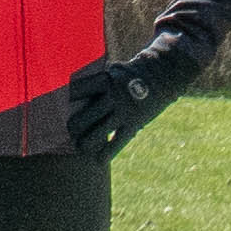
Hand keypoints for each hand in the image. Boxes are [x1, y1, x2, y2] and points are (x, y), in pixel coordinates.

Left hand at [65, 39, 210, 159]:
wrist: (165, 72)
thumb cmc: (136, 72)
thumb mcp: (116, 70)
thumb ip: (99, 83)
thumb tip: (79, 95)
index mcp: (106, 80)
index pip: (78, 91)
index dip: (70, 100)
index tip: (65, 106)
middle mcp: (113, 96)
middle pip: (85, 117)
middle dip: (74, 127)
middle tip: (71, 131)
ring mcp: (124, 110)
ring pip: (98, 132)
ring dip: (86, 142)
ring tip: (81, 147)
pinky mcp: (135, 122)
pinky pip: (118, 141)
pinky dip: (107, 152)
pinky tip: (100, 160)